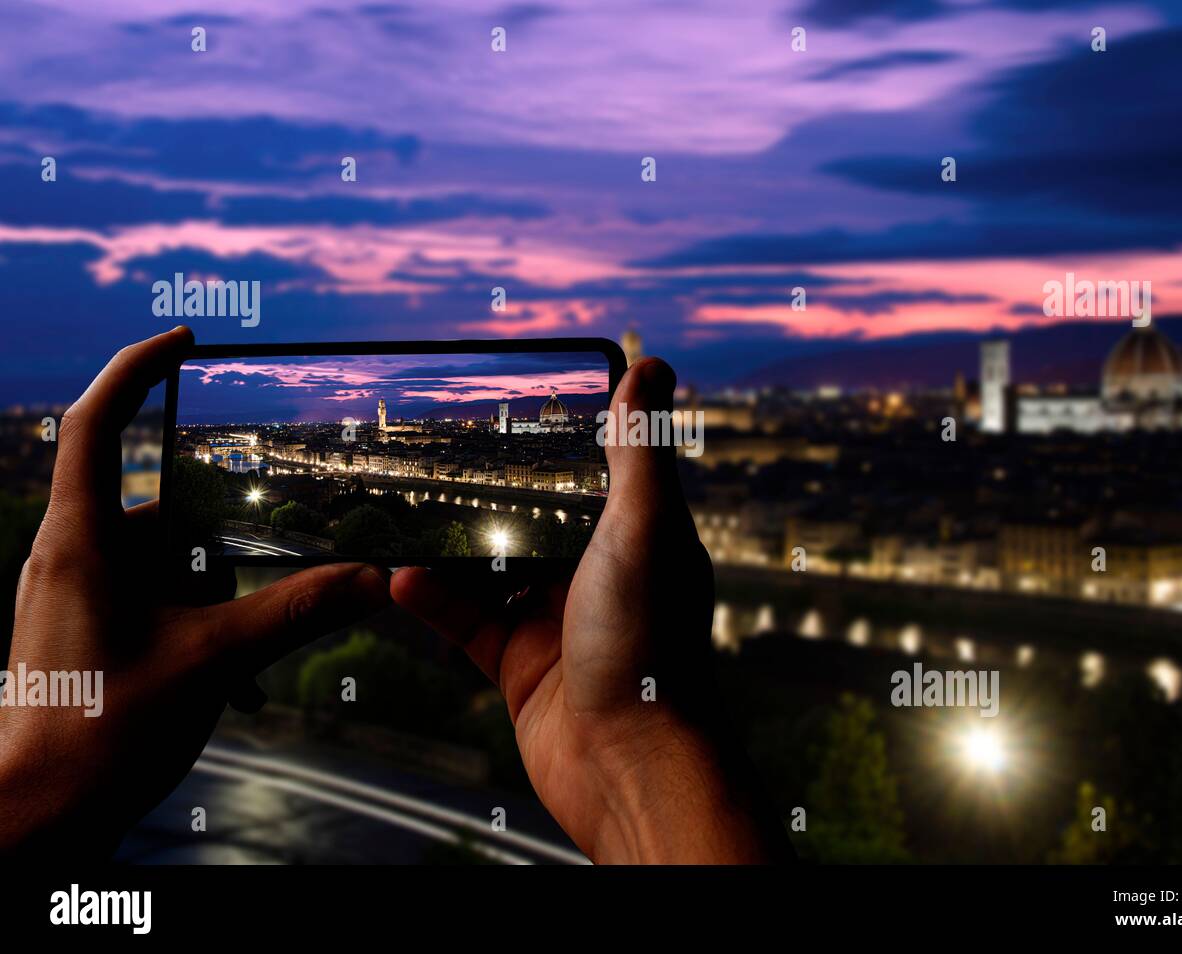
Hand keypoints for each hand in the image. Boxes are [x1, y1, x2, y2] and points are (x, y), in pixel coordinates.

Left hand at [0, 327, 389, 856]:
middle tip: (261, 551)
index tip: (187, 341)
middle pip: (154, 499)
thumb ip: (296, 612)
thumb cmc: (98, 738)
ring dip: (209, 582)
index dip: (136, 368)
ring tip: (235, 635)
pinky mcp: (87, 626)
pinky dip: (194, 609)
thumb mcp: (212, 664)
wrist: (39, 819)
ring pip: (159, 554)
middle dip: (215, 527)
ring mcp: (75, 593)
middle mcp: (70, 556)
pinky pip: (150, 591)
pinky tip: (226, 655)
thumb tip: (372, 580)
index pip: (96, 424)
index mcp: (80, 543)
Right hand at [391, 357, 790, 862]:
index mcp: (639, 540)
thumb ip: (638, 452)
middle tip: (436, 456)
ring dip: (448, 547)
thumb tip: (649, 365)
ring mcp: (556, 621)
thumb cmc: (649, 646)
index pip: (597, 475)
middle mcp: (599, 578)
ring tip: (402, 511)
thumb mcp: (643, 529)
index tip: (513, 407)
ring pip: (491, 569)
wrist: (627, 766)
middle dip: (490, 494)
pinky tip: (398, 577)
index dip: (561, 442)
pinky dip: (432, 599)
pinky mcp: (519, 664)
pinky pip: (465, 620)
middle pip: (535, 520)